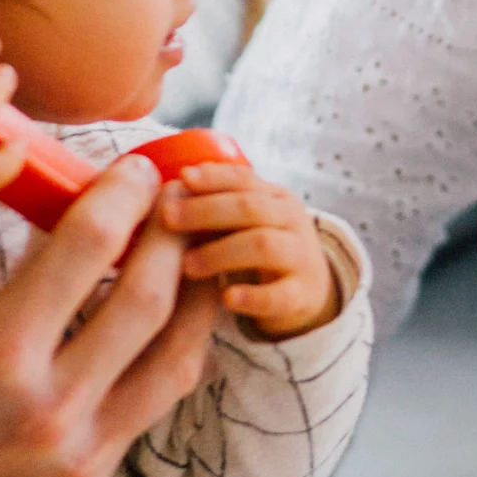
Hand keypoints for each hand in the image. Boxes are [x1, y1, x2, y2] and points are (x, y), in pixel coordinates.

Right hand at [0, 155, 219, 476]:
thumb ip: (17, 293)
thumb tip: (80, 246)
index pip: (86, 248)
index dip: (123, 195)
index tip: (140, 170)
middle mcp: (49, 407)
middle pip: (148, 297)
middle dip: (172, 235)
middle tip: (179, 202)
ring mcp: (81, 454)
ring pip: (179, 358)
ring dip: (198, 297)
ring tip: (200, 257)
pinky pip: (155, 406)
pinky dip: (171, 355)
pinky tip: (174, 324)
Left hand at [161, 167, 339, 339]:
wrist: (309, 290)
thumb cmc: (261, 248)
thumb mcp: (247, 221)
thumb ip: (217, 204)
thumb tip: (167, 186)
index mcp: (275, 197)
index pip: (244, 179)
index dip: (212, 178)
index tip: (180, 179)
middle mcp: (291, 221)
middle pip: (250, 208)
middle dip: (206, 211)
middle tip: (167, 219)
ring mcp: (300, 257)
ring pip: (264, 245)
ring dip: (221, 252)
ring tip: (186, 265)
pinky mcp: (301, 295)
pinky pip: (279, 295)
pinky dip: (253, 297)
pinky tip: (228, 299)